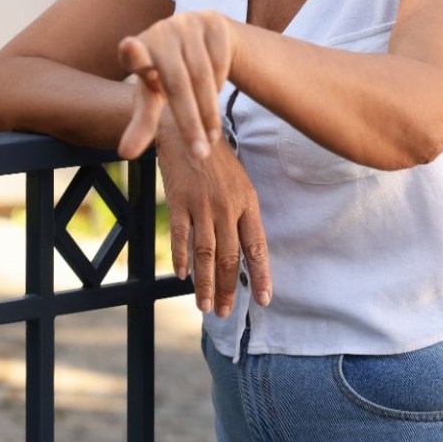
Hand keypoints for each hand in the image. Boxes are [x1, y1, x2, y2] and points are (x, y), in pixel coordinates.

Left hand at [118, 9, 238, 161]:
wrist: (200, 38)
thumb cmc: (166, 75)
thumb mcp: (153, 97)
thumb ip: (141, 122)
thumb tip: (124, 154)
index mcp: (136, 49)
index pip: (133, 53)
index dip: (132, 53)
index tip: (129, 46)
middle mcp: (160, 31)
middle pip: (176, 83)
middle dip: (189, 122)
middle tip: (199, 155)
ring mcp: (187, 23)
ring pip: (203, 76)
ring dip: (209, 112)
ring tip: (211, 139)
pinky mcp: (213, 21)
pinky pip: (221, 62)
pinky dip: (220, 84)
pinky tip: (216, 97)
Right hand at [150, 99, 271, 314]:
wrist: (187, 128)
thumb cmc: (216, 160)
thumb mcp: (240, 184)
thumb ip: (242, 216)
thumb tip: (245, 251)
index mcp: (248, 204)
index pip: (257, 247)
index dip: (262, 276)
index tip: (264, 301)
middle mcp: (227, 208)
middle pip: (230, 257)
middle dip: (229, 289)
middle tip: (225, 313)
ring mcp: (202, 205)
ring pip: (206, 253)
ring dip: (206, 283)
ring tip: (205, 306)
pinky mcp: (178, 200)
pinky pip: (181, 235)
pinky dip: (181, 257)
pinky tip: (182, 275)